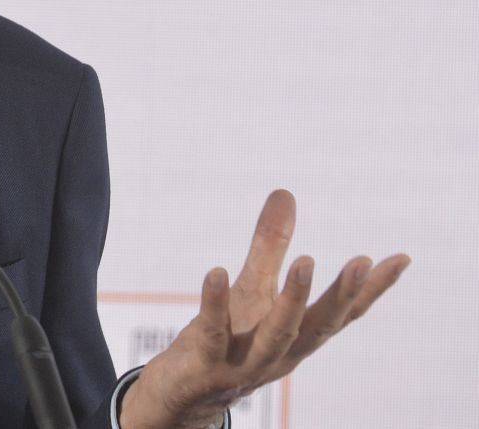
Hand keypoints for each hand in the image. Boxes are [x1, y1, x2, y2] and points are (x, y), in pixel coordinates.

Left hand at [120, 189, 408, 428]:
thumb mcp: (252, 290)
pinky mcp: (208, 363)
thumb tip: (286, 193)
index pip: (342, 313)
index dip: (371, 290)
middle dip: (342, 296)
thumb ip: (270, 246)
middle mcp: (281, 353)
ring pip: (276, 333)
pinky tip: (216, 272)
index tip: (400, 258)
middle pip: (319, 326)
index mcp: (298, 336)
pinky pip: (213, 332)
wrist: (184, 393)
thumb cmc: (227, 339)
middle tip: (362, 261)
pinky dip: (216, 303)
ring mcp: (246, 362)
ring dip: (293, 300)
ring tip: (306, 260)